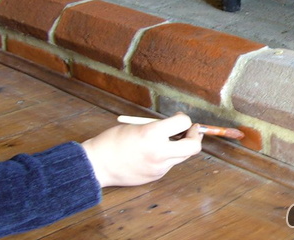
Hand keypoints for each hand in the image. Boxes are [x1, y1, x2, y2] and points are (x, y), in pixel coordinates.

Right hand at [81, 113, 202, 187]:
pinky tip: (154, 152)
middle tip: (192, 130)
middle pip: (193, 146)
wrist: (97, 165)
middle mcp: (159, 152)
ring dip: (182, 146)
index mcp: (152, 134)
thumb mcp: (137, 126)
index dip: (183, 118)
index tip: (178, 117)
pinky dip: (167, 156)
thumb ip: (159, 127)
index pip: (183, 122)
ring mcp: (159, 167)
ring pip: (183, 156)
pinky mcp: (156, 176)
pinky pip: (169, 164)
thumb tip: (178, 126)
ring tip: (171, 139)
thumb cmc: (112, 141)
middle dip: (196, 136)